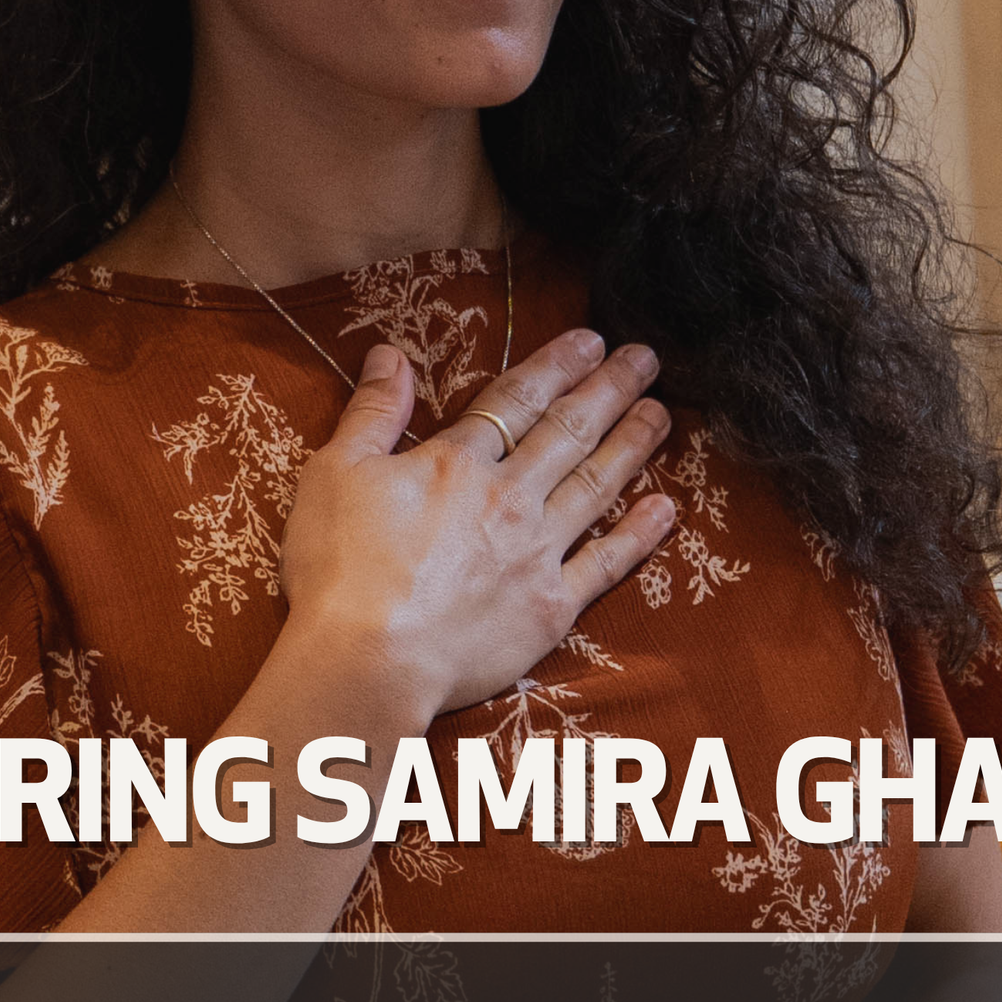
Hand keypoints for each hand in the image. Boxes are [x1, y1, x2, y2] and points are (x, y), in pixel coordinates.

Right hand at [280, 327, 675, 723]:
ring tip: (661, 413)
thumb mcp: (335, 472)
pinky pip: (607, 563)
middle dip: (611, 389)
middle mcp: (509, 498)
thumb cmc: (339, 571)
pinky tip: (666, 508)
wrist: (366, 662)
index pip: (518, 399)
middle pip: (570, 431)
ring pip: (597, 486)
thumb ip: (373, 412)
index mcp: (458, 462)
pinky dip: (639, 535)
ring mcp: (538, 553)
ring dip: (633, 445)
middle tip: (647, 359)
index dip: (558, 364)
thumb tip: (391, 353)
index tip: (592, 339)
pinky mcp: (551, 608)